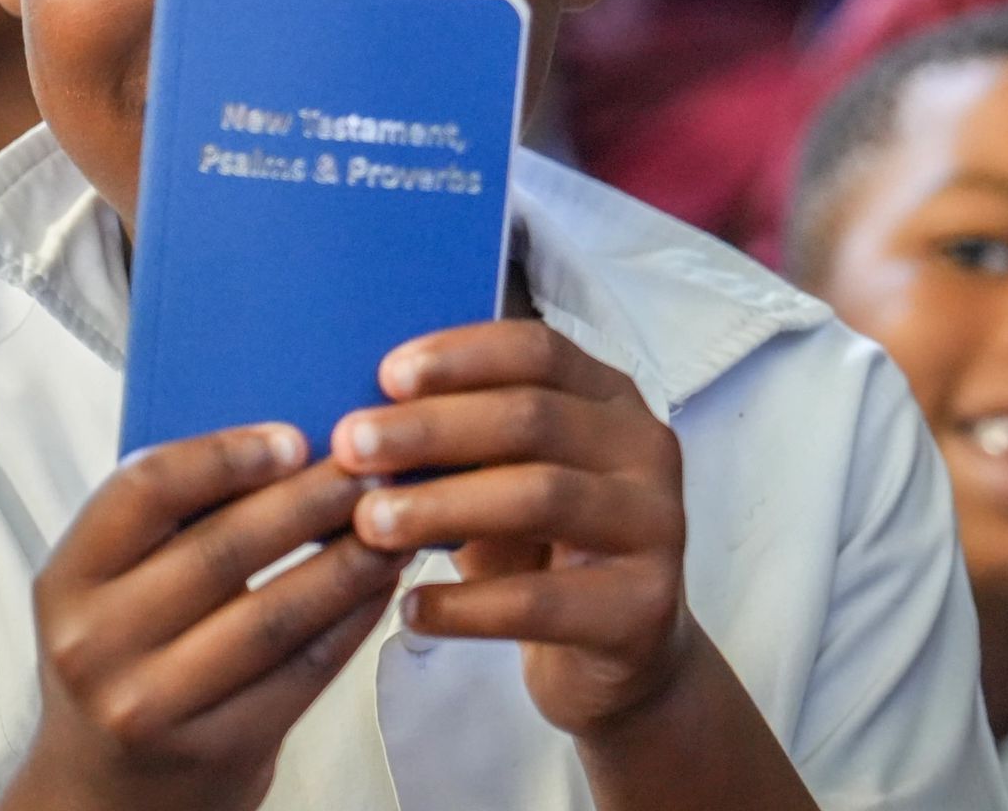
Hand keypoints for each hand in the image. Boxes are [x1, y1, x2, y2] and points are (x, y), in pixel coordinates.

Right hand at [3, 425, 410, 810]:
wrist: (109, 795)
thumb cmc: (124, 658)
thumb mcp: (110, 588)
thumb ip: (169, 522)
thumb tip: (286, 443)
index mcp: (67, 580)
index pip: (144, 490)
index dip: (225, 454)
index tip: (293, 437)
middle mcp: (97, 643)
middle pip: (223, 548)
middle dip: (312, 500)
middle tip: (372, 468)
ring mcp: (154, 704)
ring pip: (276, 613)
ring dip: (350, 560)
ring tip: (394, 523)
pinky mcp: (217, 749)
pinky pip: (305, 669)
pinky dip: (354, 619)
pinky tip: (382, 583)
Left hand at [330, 322, 696, 736]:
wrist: (617, 656)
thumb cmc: (540, 549)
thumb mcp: (502, 479)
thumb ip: (455, 443)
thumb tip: (353, 421)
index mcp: (610, 397)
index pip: (536, 351)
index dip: (460, 357)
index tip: (385, 377)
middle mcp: (645, 449)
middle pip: (532, 418)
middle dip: (431, 428)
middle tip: (351, 447)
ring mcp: (656, 527)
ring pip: (539, 498)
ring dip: (441, 506)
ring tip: (369, 523)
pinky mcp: (643, 608)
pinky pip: (541, 602)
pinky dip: (466, 606)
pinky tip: (411, 609)